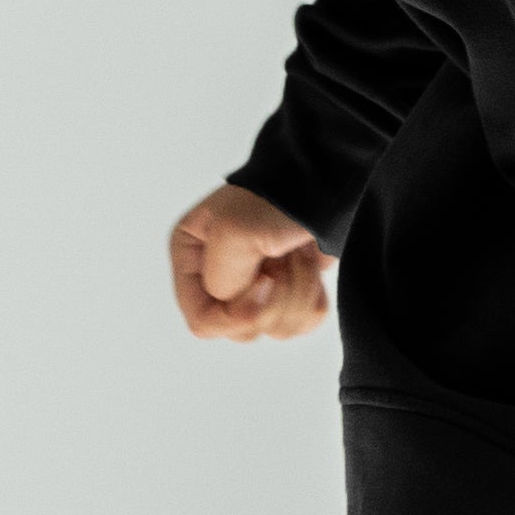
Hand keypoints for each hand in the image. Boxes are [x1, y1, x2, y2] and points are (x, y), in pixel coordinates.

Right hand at [169, 181, 330, 342]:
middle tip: (282, 259)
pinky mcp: (287, 293)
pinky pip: (299, 325)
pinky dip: (313, 300)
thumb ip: (219, 282)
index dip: (235, 316)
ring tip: (298, 256)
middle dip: (272, 301)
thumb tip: (238, 308)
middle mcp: (217, 278)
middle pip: (240, 331)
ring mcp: (254, 288)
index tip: (265, 281)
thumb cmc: (276, 199)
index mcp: (191, 258)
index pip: (202, 320)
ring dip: (297, 295)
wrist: (323, 183)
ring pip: (273, 330)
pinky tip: (311, 268)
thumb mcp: (233, 233)